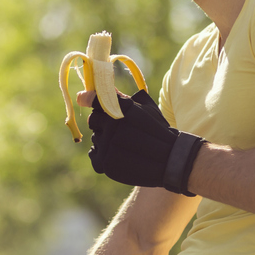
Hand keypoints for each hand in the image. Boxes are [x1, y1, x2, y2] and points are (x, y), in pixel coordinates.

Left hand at [87, 90, 204, 196]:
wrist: (171, 159)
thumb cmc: (157, 130)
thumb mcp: (145, 108)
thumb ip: (120, 99)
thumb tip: (92, 91)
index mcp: (123, 107)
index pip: (94, 100)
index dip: (88, 98)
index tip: (83, 98)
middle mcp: (113, 124)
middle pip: (93, 120)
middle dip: (103, 124)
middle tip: (120, 130)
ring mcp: (108, 145)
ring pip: (95, 139)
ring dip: (105, 141)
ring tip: (126, 146)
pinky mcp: (105, 163)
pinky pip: (94, 155)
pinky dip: (103, 155)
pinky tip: (119, 154)